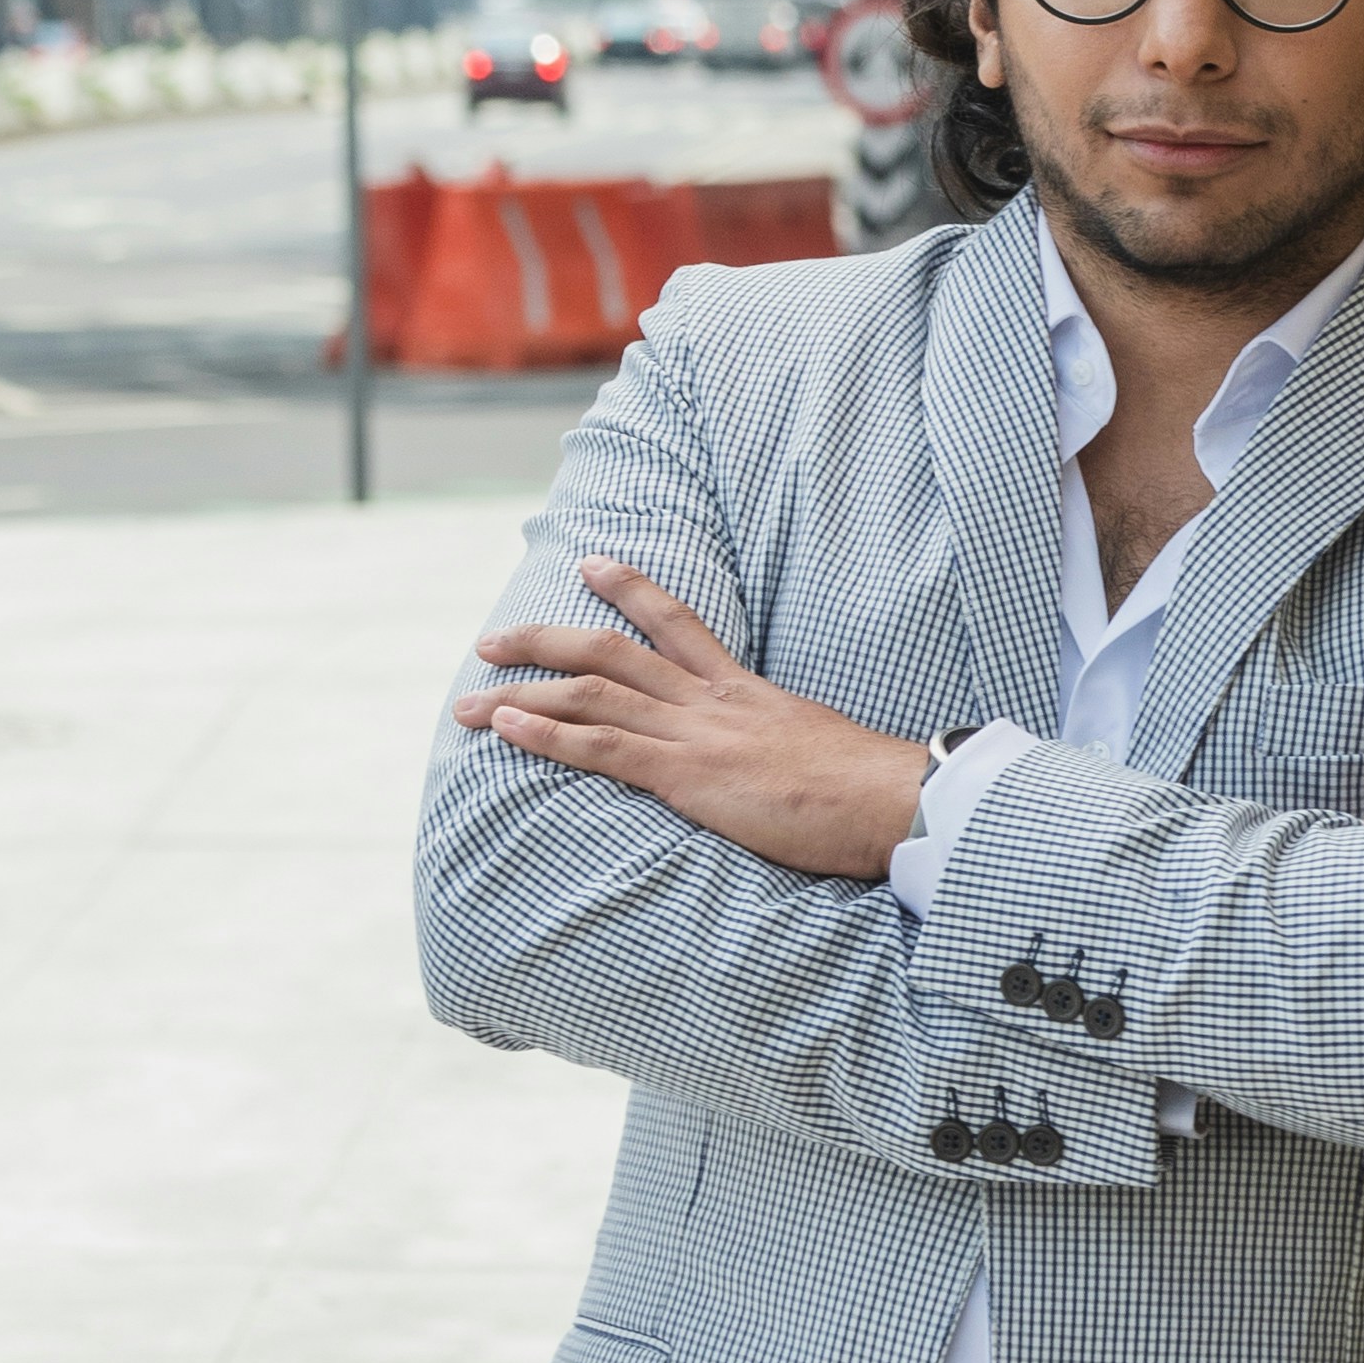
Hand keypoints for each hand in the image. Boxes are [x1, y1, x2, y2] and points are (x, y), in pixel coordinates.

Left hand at [454, 558, 926, 880]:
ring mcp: (696, 733)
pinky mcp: (687, 774)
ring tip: (471, 695)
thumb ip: (781, 745)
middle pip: (611, 651)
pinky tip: (505, 730)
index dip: (630, 588)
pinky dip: (545, 736)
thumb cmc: (869, 789)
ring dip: (522, 693)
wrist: (892, 799)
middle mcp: (711, 700)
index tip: (590, 563)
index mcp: (745, 690)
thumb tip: (775, 763)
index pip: (678, 623)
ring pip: (591, 695)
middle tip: (493, 639)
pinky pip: (601, 747)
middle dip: (544, 642)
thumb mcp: (818, 748)